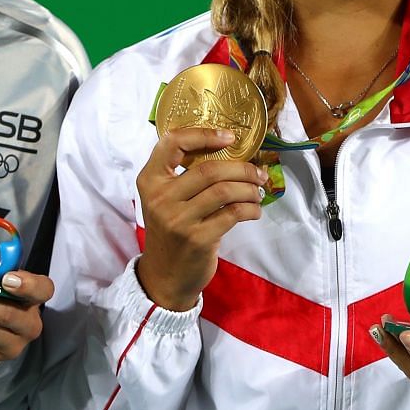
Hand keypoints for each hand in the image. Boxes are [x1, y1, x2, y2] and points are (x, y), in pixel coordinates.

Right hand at [136, 128, 267, 310]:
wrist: (165, 275)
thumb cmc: (171, 230)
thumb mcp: (164, 199)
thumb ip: (182, 175)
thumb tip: (228, 150)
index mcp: (150, 180)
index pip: (172, 142)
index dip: (204, 134)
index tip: (229, 137)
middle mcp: (161, 198)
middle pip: (210, 169)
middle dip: (243, 168)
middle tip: (258, 173)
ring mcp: (178, 220)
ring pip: (225, 190)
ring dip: (250, 189)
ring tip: (257, 192)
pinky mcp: (198, 239)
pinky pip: (233, 214)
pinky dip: (251, 209)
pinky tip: (254, 211)